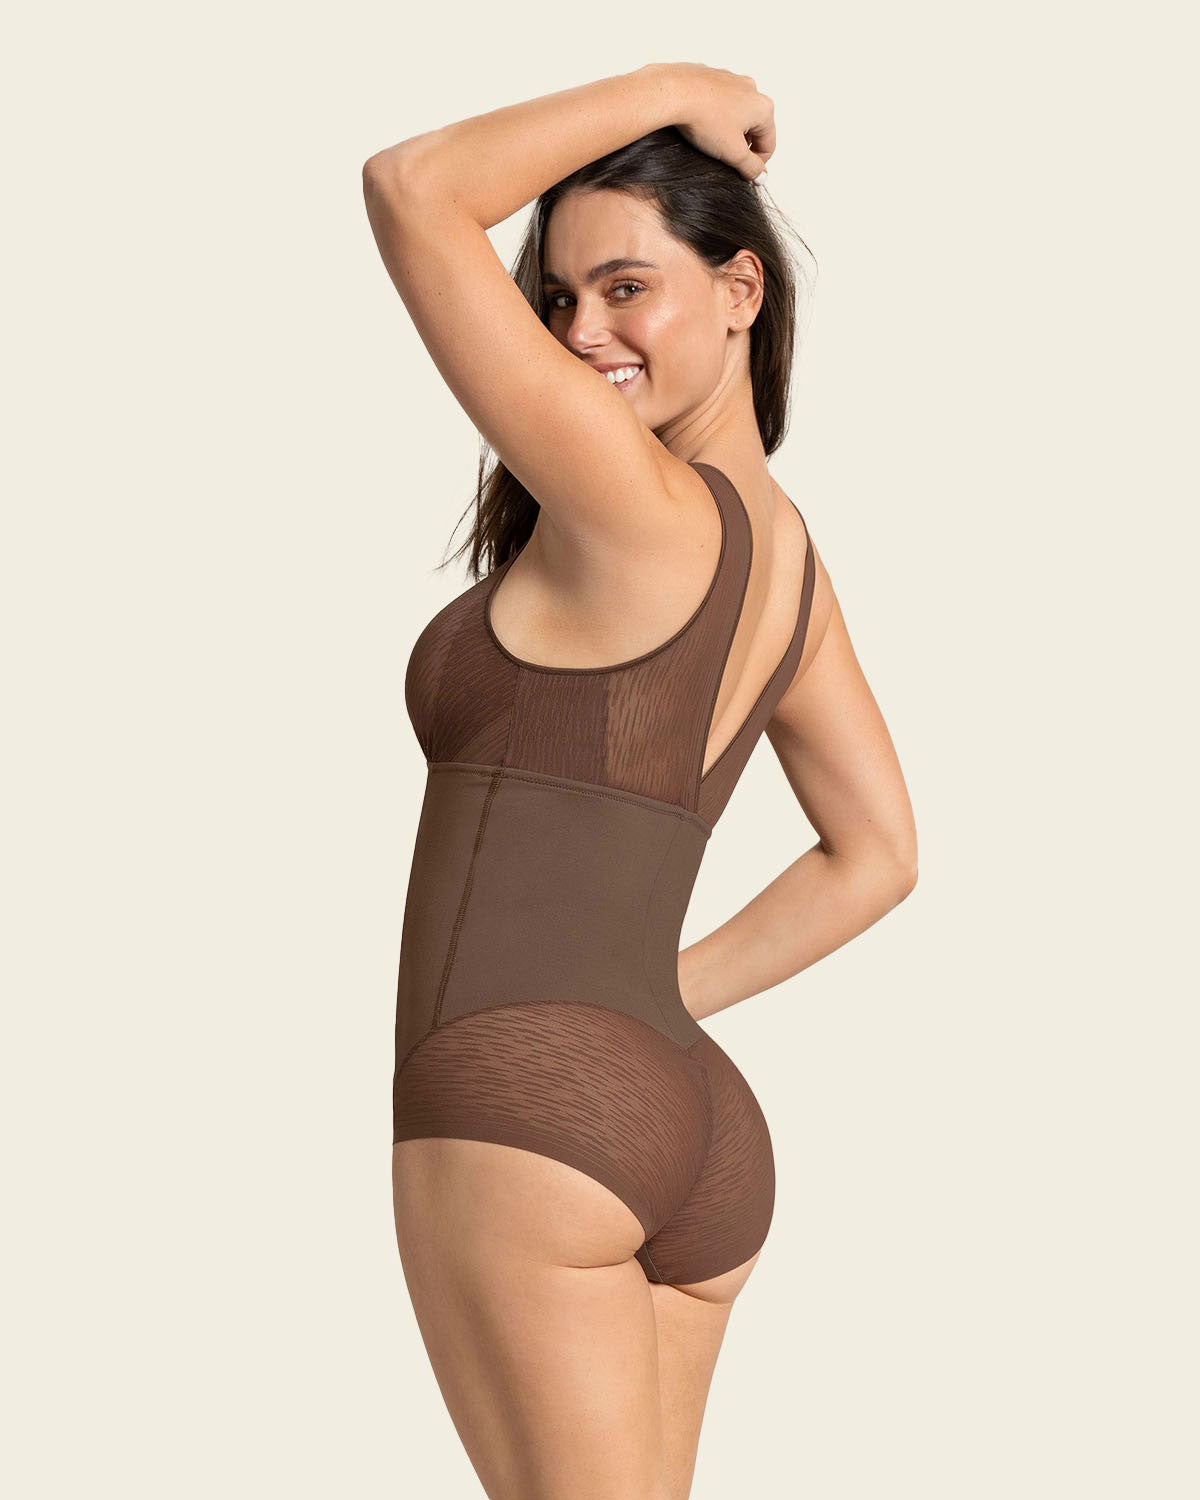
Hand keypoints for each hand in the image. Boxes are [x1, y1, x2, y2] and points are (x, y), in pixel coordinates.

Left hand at [653, 63, 775, 180]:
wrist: (675, 93)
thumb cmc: (704, 119)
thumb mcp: (732, 153)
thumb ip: (751, 167)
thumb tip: (760, 176)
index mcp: (763, 108)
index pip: (768, 145)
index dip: (757, 164)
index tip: (744, 173)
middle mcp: (751, 90)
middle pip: (754, 128)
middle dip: (742, 145)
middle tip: (725, 158)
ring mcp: (732, 80)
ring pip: (737, 113)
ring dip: (729, 130)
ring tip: (711, 140)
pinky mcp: (713, 76)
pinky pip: (720, 102)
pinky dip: (715, 115)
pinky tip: (702, 124)